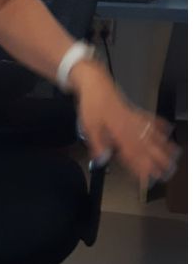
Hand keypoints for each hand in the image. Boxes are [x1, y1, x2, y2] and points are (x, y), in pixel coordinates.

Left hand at [72, 63, 179, 185]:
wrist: (96, 85)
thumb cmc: (91, 106)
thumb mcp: (89, 126)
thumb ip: (97, 144)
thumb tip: (102, 160)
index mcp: (119, 132)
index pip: (132, 154)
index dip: (141, 167)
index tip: (148, 178)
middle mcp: (131, 126)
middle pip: (147, 147)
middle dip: (158, 161)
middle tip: (167, 172)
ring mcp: (136, 118)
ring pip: (153, 135)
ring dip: (164, 147)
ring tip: (174, 156)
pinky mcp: (136, 111)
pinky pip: (152, 120)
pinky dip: (160, 125)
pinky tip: (168, 130)